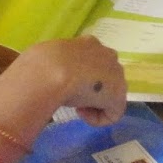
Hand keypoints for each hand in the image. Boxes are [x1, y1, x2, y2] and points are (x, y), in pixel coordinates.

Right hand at [12, 37, 127, 126]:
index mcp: (90, 43)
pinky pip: (111, 113)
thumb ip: (56, 66)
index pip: (92, 62)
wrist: (52, 70)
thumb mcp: (49, 60)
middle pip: (105, 77)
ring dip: (93, 103)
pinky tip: (81, 114)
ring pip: (109, 95)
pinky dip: (96, 119)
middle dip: (90, 90)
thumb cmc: (44, 63)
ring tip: (75, 106)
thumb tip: (46, 76)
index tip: (65, 85)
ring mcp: (116, 75)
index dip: (79, 77)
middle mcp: (107, 55)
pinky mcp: (118, 97)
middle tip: (72, 97)